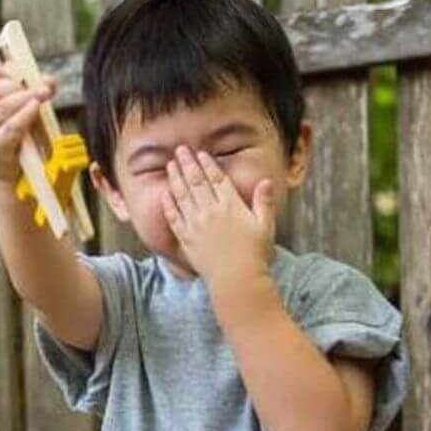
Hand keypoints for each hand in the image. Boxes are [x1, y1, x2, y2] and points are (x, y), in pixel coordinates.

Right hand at [0, 64, 55, 185]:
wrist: (15, 169)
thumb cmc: (19, 133)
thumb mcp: (23, 106)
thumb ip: (34, 88)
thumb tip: (48, 81)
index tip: (11, 71)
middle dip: (15, 85)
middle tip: (35, 88)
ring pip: (1, 107)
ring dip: (24, 98)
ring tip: (40, 97)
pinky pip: (10, 127)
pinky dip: (25, 115)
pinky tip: (35, 108)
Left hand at [164, 146, 275, 291]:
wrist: (236, 280)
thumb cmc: (254, 254)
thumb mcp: (265, 226)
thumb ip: (264, 202)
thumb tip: (266, 181)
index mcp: (231, 205)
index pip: (216, 179)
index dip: (207, 164)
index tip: (200, 153)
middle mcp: (211, 211)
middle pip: (196, 182)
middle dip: (187, 164)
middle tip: (180, 150)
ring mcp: (196, 225)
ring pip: (183, 196)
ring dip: (176, 178)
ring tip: (170, 165)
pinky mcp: (186, 239)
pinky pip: (174, 218)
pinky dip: (168, 204)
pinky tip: (164, 194)